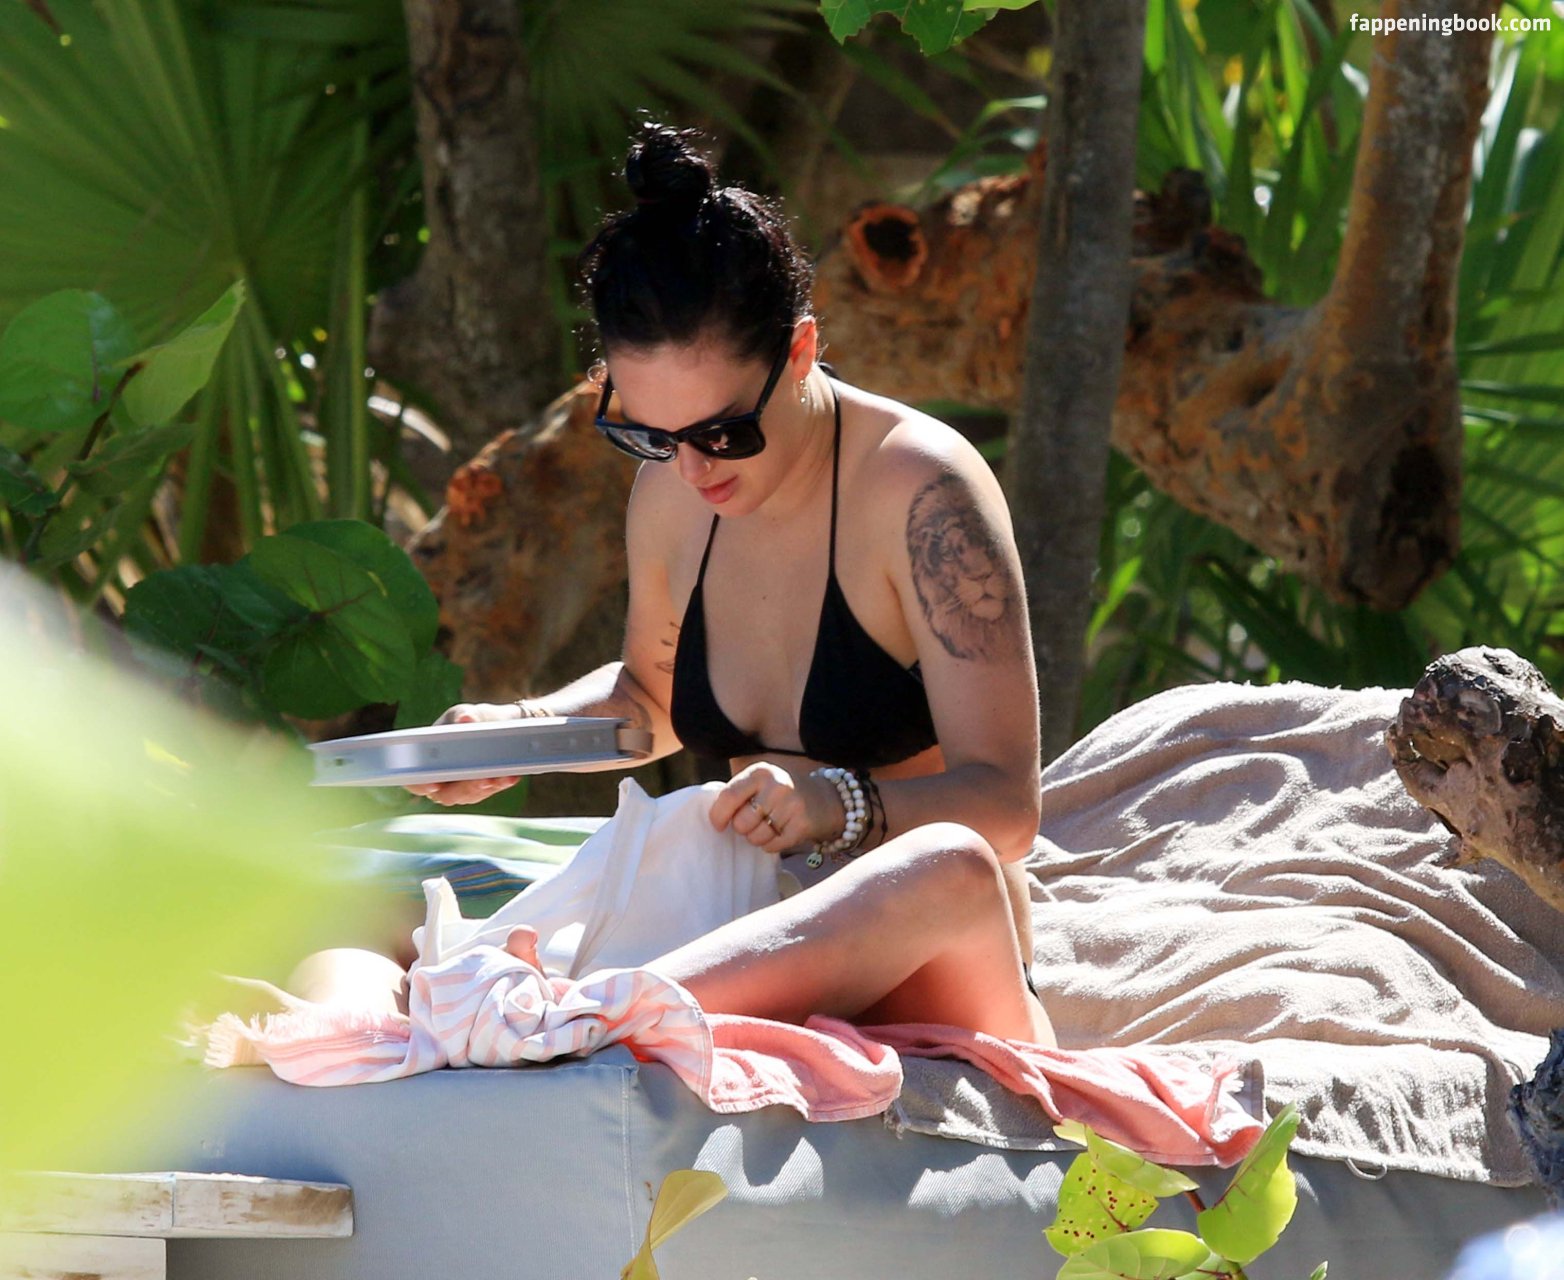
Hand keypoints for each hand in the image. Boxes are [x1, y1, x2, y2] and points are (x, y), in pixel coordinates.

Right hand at [401, 703, 522, 805]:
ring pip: (470, 795)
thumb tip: (466, 719)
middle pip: (446, 794)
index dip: (420, 784)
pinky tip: (511, 775)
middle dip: (464, 788)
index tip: (433, 784)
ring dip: (485, 787)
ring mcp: (462, 787)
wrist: (496, 723)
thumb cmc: (468, 719)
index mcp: (424, 760)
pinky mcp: (483, 788)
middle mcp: (441, 779)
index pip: (414, 779)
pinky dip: (501, 783)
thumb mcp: (462, 713)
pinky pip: (490, 790)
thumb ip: (462, 716)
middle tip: (480, 779)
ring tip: (500, 776)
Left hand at [709, 762, 843, 853]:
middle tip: (754, 822)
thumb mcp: (760, 783)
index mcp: (760, 773)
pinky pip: (773, 846)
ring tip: (769, 827)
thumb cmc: (781, 793)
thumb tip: (713, 818)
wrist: (824, 798)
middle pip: (741, 822)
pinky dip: (772, 845)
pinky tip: (780, 833)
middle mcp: (776, 786)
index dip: (718, 815)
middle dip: (743, 828)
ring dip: (758, 838)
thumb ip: (738, 794)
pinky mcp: (802, 825)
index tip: (718, 825)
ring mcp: (792, 805)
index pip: (728, 796)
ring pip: (756, 837)